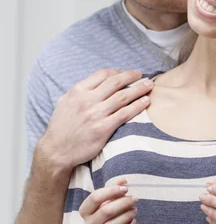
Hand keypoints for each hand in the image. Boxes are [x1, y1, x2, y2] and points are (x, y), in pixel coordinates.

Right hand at [38, 68, 152, 170]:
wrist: (57, 151)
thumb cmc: (61, 128)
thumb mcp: (64, 103)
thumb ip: (78, 92)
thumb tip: (93, 83)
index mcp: (78, 91)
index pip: (102, 74)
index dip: (117, 72)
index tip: (125, 74)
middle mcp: (87, 100)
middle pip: (116, 82)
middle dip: (132, 76)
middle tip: (142, 75)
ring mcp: (96, 114)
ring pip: (123, 97)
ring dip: (139, 89)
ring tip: (149, 85)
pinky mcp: (103, 129)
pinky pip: (125, 114)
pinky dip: (137, 106)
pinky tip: (146, 102)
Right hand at [79, 179, 136, 223]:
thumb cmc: (109, 217)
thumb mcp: (110, 202)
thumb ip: (115, 190)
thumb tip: (123, 180)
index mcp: (85, 211)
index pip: (94, 198)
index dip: (111, 191)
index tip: (125, 188)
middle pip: (104, 212)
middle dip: (122, 203)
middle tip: (134, 199)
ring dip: (126, 216)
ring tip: (135, 210)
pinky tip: (133, 222)